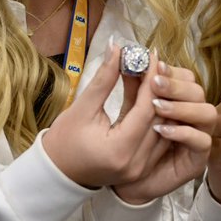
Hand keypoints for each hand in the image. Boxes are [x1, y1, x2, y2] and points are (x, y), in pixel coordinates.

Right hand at [42, 45, 210, 202]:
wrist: (57, 172)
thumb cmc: (63, 141)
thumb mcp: (81, 108)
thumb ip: (103, 79)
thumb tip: (116, 47)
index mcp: (119, 149)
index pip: (145, 110)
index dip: (151, 81)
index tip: (151, 57)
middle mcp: (135, 163)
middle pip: (159, 120)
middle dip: (159, 89)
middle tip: (155, 64)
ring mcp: (140, 169)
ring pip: (164, 131)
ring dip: (162, 104)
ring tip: (155, 79)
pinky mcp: (142, 169)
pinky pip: (159, 141)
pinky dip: (158, 119)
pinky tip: (153, 99)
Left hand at [112, 61, 214, 204]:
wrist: (119, 182)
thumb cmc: (121, 145)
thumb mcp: (125, 109)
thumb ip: (131, 85)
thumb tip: (123, 52)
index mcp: (177, 102)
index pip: (187, 78)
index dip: (173, 71)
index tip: (153, 65)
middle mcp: (191, 117)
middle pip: (200, 92)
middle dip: (178, 85)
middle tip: (154, 83)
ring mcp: (197, 138)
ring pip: (209, 113)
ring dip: (184, 107)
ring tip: (156, 106)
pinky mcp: (197, 161)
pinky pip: (203, 142)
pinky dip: (184, 132)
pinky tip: (160, 129)